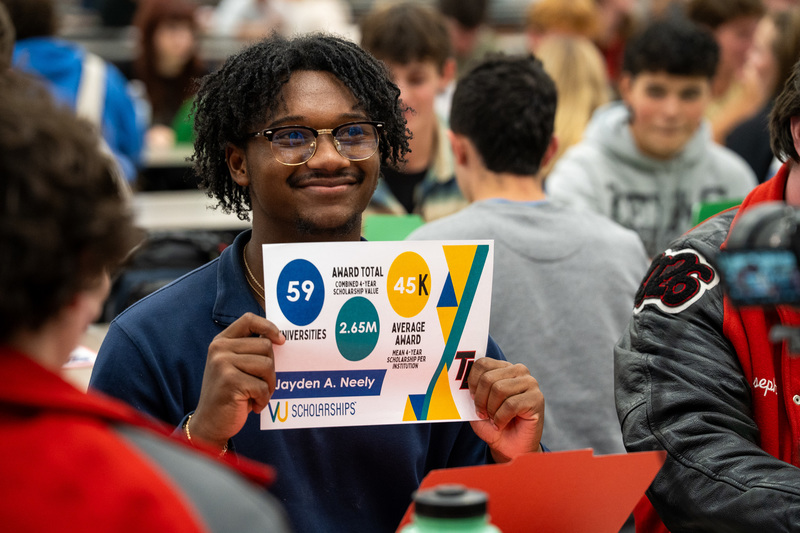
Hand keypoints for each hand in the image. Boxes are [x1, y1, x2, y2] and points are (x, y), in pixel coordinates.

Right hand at [190, 312, 284, 449]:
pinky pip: (262, 386)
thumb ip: (250, 351)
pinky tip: (253, 406)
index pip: (249, 320)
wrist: (210, 423)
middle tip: (260, 385)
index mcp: (222, 341)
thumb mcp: (235, 367)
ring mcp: (222, 363)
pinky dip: (263, 399)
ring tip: (257, 395)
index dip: (268, 327)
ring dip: (268, 385)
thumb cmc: (230, 394)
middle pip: (265, 346)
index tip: (280, 340)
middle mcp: (220, 348)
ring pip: (267, 365)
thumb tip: (280, 340)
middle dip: (271, 369)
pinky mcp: (230, 380)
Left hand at [468, 357, 543, 462]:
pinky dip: (500, 419)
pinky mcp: (537, 398)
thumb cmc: (492, 424)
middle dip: (481, 400)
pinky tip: (501, 424)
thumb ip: (472, 390)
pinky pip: (510, 405)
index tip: (473, 399)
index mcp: (504, 368)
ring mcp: (530, 383)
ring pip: (499, 389)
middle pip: (488, 378)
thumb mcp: (477, 405)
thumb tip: (460, 381)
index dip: (472, 383)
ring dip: (491, 410)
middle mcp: (519, 371)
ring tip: (494, 419)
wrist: (509, 448)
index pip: (482, 364)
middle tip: (483, 414)